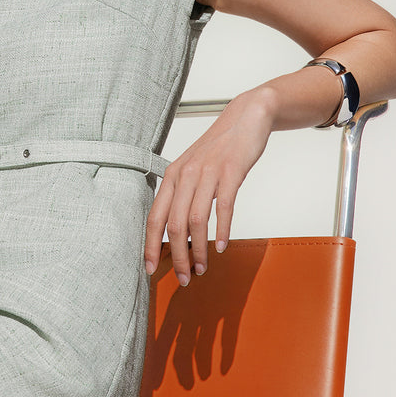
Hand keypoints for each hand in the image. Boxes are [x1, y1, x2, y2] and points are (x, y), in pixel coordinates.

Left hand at [144, 89, 273, 284]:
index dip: (150, 245)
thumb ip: (183, 196)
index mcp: (172, 176)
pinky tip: (221, 247)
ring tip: (202, 268)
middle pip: (173, 224)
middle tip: (184, 278)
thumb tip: (176, 233)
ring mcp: (207, 173)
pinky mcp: (230, 172)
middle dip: (177, 256)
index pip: (154, 217)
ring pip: (195, 220)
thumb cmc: (218, 150)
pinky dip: (221, 230)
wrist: (245, 118)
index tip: (150, 269)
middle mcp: (184, 174)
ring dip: (198, 250)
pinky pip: (224, 207)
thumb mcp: (193, 170)